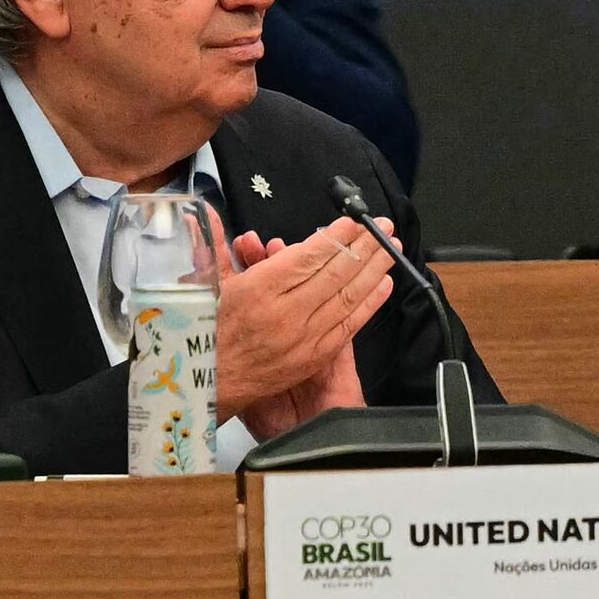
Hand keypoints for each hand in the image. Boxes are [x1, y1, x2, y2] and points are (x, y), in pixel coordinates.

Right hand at [212, 218, 390, 433]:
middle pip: (334, 272)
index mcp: (260, 289)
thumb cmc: (207, 334)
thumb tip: (206, 214)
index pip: (308, 256)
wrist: (211, 384)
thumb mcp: (207, 286)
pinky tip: (384, 284)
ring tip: (392, 248)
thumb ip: (215, 247)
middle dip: (363, 245)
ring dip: (373, 269)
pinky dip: (369, 303)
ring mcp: (304, 336)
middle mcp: (286, 312)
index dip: (335, 236)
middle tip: (383, 225)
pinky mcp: (314, 356)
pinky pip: (348, 324)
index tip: (353, 220)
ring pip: (346, 296)